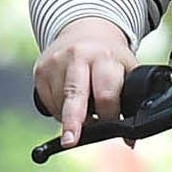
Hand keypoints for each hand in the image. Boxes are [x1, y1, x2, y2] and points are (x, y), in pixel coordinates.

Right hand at [34, 19, 140, 143]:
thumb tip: (129, 140)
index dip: (110, 116)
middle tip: (71, 141)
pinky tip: (69, 100)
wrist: (84, 30)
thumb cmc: (109, 57)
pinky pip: (48, 102)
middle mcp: (78, 56)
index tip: (113, 129)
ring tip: (84, 108)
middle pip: (75, 94)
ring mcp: (56, 62)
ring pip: (59, 104)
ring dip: (71, 117)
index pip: (106, 94)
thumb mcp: (127, 69)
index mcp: (104, 58)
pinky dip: (59, 109)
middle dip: (73, 121)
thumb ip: (131, 100)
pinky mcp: (40, 69)